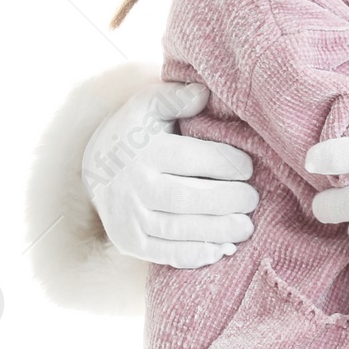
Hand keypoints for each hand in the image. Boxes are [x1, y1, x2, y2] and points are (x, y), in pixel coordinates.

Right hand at [84, 81, 258, 267]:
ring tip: (245, 227)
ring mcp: (129, 218)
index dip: (228, 164)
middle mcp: (134, 187)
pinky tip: (220, 249)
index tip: (249, 168)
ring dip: (218, 231)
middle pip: (190, 199)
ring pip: (180, 229)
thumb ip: (175, 98)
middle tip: (252, 200)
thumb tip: (203, 93)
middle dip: (228, 201)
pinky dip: (195, 255)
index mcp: (145, 152)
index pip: (195, 160)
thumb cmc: (135, 132)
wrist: (95, 166)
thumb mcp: (148, 106)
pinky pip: (166, 253)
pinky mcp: (128, 242)